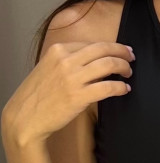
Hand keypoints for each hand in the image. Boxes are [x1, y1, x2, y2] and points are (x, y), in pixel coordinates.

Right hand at [1, 40, 133, 145]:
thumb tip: (93, 60)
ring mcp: (72, 78)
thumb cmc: (37, 95)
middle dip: (122, 52)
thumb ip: (67, 61)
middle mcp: (66, 60)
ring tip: (128, 73)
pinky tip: (124, 89)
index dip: (110, 46)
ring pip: (109, 65)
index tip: (120, 50)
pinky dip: (120, 87)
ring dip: (123, 67)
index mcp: (58, 50)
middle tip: (131, 57)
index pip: (92, 44)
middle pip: (103, 49)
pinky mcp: (79, 96)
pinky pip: (108, 87)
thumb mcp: (48, 68)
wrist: (25, 118)